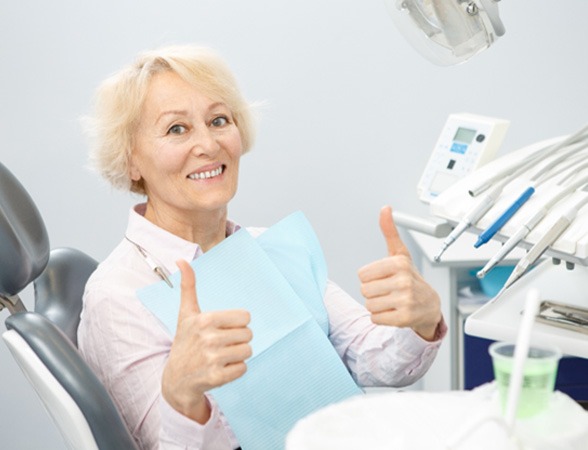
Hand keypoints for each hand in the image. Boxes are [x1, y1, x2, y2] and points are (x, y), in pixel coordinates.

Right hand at [161, 260, 252, 422]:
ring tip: (220, 357)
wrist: (176, 379)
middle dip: (238, 340)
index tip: (221, 329)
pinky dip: (235, 370)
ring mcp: (212, 359)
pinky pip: (243, 368)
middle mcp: (208, 338)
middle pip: (248, 334)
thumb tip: (181, 260)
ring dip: (237, 355)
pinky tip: (220, 369)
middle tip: (220, 345)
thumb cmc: (185, 341)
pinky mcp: (217, 377)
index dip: (237, 323)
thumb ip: (188, 286)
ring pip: (248, 351)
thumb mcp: (186, 314)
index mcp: (205, 319)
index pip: (245, 317)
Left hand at [358, 206, 441, 340]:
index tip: (385, 277)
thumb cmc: (410, 278)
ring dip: (377, 306)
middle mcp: (404, 281)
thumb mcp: (400, 254)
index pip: (362, 274)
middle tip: (389, 291)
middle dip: (373, 293)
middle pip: (364, 290)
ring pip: (369, 305)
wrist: (430, 306)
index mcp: (399, 263)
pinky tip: (394, 312)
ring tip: (392, 301)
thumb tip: (385, 209)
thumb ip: (389, 232)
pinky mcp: (405, 318)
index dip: (370, 277)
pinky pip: (376, 319)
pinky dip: (381, 318)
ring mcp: (406, 300)